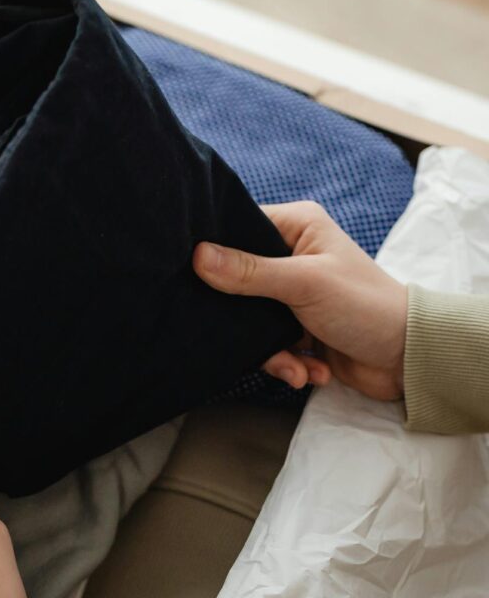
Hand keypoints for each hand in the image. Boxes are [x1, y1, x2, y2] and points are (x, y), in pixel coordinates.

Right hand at [193, 200, 407, 400]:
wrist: (405, 358)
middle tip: (243, 330)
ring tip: (295, 364)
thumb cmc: (364, 305)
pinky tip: (309, 370)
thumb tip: (198, 255)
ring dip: (271, 351)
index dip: (214, 250)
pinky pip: (267, 346)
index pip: (239, 227)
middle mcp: (291, 257)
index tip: (192, 273)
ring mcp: (291, 296)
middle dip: (241, 317)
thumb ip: (250, 272)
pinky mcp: (294, 329)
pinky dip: (286, 363)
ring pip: (249, 321)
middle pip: (235, 280)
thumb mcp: (304, 283)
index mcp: (296, 227)